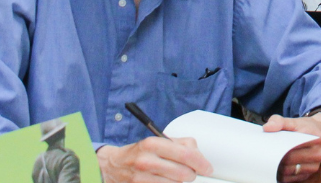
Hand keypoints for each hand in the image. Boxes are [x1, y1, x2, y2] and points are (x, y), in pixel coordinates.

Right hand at [97, 137, 211, 182]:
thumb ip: (179, 144)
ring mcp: (143, 178)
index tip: (207, 168)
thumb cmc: (139, 153)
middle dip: (191, 174)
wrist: (113, 166)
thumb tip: (199, 155)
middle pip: (184, 173)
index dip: (201, 163)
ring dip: (181, 181)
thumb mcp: (156, 141)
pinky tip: (167, 181)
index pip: (186, 155)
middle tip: (189, 172)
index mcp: (152, 143)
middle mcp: (147, 160)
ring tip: (174, 176)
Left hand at [263, 112, 320, 180]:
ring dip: (278, 168)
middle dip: (275, 158)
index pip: (291, 145)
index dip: (277, 147)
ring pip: (291, 171)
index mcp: (314, 138)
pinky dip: (284, 175)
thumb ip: (279, 121)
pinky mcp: (312, 172)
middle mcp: (317, 153)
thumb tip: (266, 128)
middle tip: (264, 154)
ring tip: (268, 161)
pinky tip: (277, 168)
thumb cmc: (307, 128)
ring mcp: (315, 165)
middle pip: (290, 160)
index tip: (266, 146)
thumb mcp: (294, 121)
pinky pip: (295, 178)